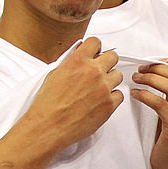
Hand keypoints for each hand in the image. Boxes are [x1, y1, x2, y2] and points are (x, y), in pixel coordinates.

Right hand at [25, 38, 123, 152]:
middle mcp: (93, 72)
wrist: (49, 125)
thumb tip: (79, 55)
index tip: (96, 52)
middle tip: (100, 70)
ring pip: (118, 75)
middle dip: (107, 62)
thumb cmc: (48, 103)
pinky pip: (119, 95)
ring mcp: (104, 88)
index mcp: (78, 61)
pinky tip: (101, 100)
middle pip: (113, 57)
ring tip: (98, 89)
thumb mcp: (54, 74)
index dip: (96, 48)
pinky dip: (112, 97)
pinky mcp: (109, 104)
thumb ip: (71, 62)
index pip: (96, 42)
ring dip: (110, 80)